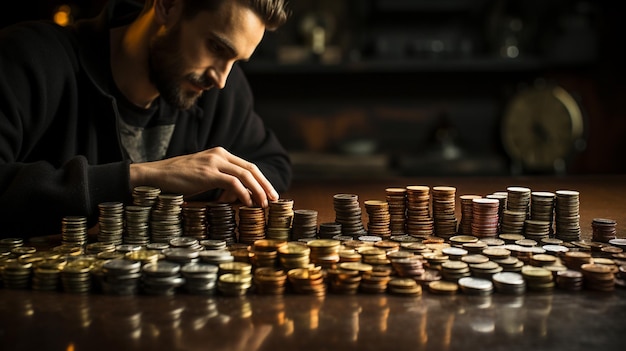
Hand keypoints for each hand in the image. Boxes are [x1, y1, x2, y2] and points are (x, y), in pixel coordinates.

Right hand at [129, 147, 278, 206]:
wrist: (155, 176)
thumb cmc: (177, 179)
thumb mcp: (203, 176)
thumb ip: (220, 180)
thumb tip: (238, 195)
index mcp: (220, 153)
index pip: (248, 166)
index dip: (262, 180)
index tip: (270, 193)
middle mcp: (219, 154)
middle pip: (251, 169)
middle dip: (265, 185)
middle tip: (274, 199)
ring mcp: (213, 162)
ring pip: (245, 175)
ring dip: (258, 191)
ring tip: (263, 204)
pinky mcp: (207, 173)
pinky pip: (233, 183)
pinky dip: (243, 194)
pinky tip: (247, 204)